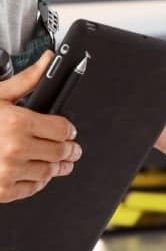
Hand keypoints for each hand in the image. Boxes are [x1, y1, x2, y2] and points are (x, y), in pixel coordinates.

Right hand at [0, 52, 81, 202]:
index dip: (70, 130)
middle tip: (74, 150)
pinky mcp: (1, 190)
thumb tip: (47, 61)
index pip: (61, 129)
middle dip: (70, 150)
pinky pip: (30, 189)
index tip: (71, 132)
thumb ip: (27, 80)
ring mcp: (8, 172)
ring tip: (62, 164)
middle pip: (58, 151)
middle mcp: (15, 149)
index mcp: (17, 123)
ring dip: (58, 167)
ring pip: (47, 171)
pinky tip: (41, 177)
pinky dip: (40, 183)